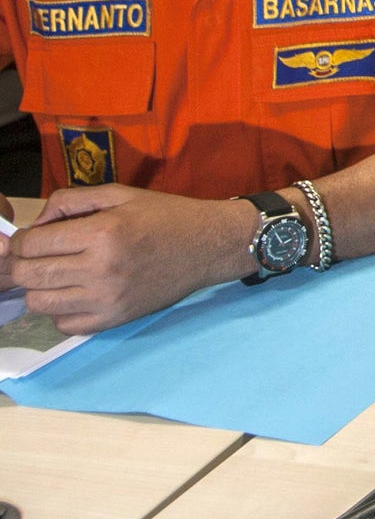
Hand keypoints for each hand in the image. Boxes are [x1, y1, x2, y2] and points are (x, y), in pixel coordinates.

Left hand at [0, 185, 251, 332]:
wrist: (208, 245)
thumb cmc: (165, 215)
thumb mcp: (120, 194)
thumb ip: (70, 200)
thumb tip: (35, 225)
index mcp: (102, 233)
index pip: (31, 244)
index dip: (21, 240)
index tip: (32, 237)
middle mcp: (101, 269)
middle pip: (28, 275)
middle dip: (23, 263)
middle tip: (39, 255)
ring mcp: (107, 299)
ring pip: (39, 303)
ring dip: (40, 287)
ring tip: (58, 274)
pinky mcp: (114, 319)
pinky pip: (63, 324)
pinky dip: (60, 311)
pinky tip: (75, 294)